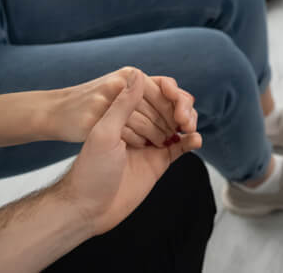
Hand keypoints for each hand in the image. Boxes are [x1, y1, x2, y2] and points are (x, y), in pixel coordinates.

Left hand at [58, 69, 202, 235]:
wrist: (88, 209)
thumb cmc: (89, 171)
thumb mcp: (105, 133)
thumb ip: (123, 104)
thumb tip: (137, 73)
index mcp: (124, 114)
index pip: (152, 93)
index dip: (167, 91)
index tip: (173, 93)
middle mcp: (139, 126)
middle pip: (169, 107)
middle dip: (181, 107)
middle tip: (182, 118)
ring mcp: (151, 143)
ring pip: (178, 124)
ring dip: (189, 121)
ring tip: (189, 127)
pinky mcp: (159, 162)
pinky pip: (181, 147)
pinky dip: (191, 141)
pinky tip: (195, 140)